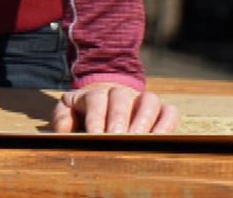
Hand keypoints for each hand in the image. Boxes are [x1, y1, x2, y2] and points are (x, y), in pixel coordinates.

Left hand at [50, 82, 178, 133]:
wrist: (106, 98)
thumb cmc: (85, 111)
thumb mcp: (69, 110)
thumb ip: (62, 117)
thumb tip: (64, 130)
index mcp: (95, 92)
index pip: (96, 99)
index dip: (96, 117)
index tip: (96, 135)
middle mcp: (120, 92)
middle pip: (121, 98)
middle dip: (119, 118)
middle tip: (117, 138)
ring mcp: (142, 98)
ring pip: (149, 101)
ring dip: (144, 120)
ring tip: (138, 140)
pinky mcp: (160, 109)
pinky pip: (169, 111)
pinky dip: (168, 123)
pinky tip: (160, 139)